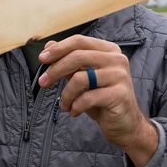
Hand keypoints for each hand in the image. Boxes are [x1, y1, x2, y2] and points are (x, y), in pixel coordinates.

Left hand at [39, 35, 157, 166]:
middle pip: (77, 56)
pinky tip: (74, 111)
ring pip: (80, 78)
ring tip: (65, 104)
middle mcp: (117, 59)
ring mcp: (120, 76)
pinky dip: (75, 106)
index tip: (42, 59)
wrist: (125, 124)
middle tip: (43, 82)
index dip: (58, 48)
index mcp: (109, 50)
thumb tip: (49, 46)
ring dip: (66, 94)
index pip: (79, 41)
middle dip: (56, 70)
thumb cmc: (102, 100)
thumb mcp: (83, 78)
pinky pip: (87, 97)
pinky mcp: (120, 95)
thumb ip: (68, 61)